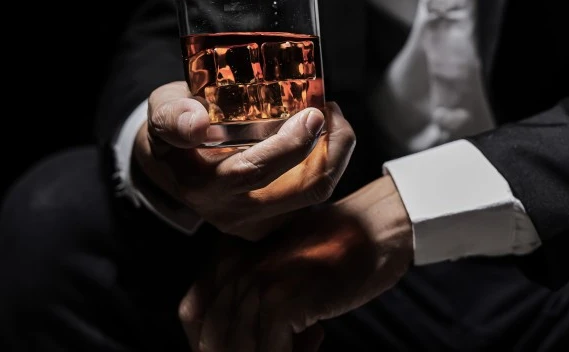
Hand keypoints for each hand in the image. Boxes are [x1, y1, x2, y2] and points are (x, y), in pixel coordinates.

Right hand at [133, 81, 355, 239]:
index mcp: (203, 185)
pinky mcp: (275, 220)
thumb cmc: (175, 127)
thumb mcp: (161, 112)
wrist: (172, 163)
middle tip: (329, 109)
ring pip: (316, 192)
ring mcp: (257, 221)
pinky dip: (326, 161)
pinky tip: (319, 134)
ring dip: (335, 152)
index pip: (253, 172)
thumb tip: (197, 123)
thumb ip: (173, 117)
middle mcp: (233, 211)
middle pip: (303, 190)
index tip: (312, 113)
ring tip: (329, 117)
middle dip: (332, 148)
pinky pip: (312, 192)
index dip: (289, 145)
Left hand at [179, 175, 413, 351]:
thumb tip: (236, 344)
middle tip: (287, 347)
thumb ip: (253, 295)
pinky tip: (317, 338)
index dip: (207, 343)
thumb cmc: (337, 252)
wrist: (377, 228)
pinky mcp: (283, 299)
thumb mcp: (282, 268)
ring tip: (307, 343)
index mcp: (228, 257)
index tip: (239, 349)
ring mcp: (258, 282)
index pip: (192, 314)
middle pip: (213, 339)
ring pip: (240, 350)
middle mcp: (236, 268)